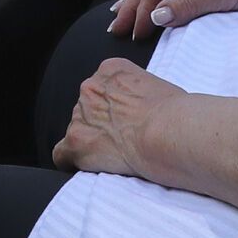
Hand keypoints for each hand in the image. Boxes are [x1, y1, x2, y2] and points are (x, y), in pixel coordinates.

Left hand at [52, 58, 184, 177]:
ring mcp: (80, 114)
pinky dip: (72, 161)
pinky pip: (62, 154)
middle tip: (121, 139)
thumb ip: (137, 92)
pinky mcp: (76, 141)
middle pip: (86, 108)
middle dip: (100, 123)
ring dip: (91, 142)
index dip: (111, 108)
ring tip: (115, 155)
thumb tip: (141, 107)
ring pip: (76, 130)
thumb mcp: (156, 86)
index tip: (124, 120)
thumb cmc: (175, 113)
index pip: (99, 88)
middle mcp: (91, 87)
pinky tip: (86, 167)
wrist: (168, 130)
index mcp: (110, 70)